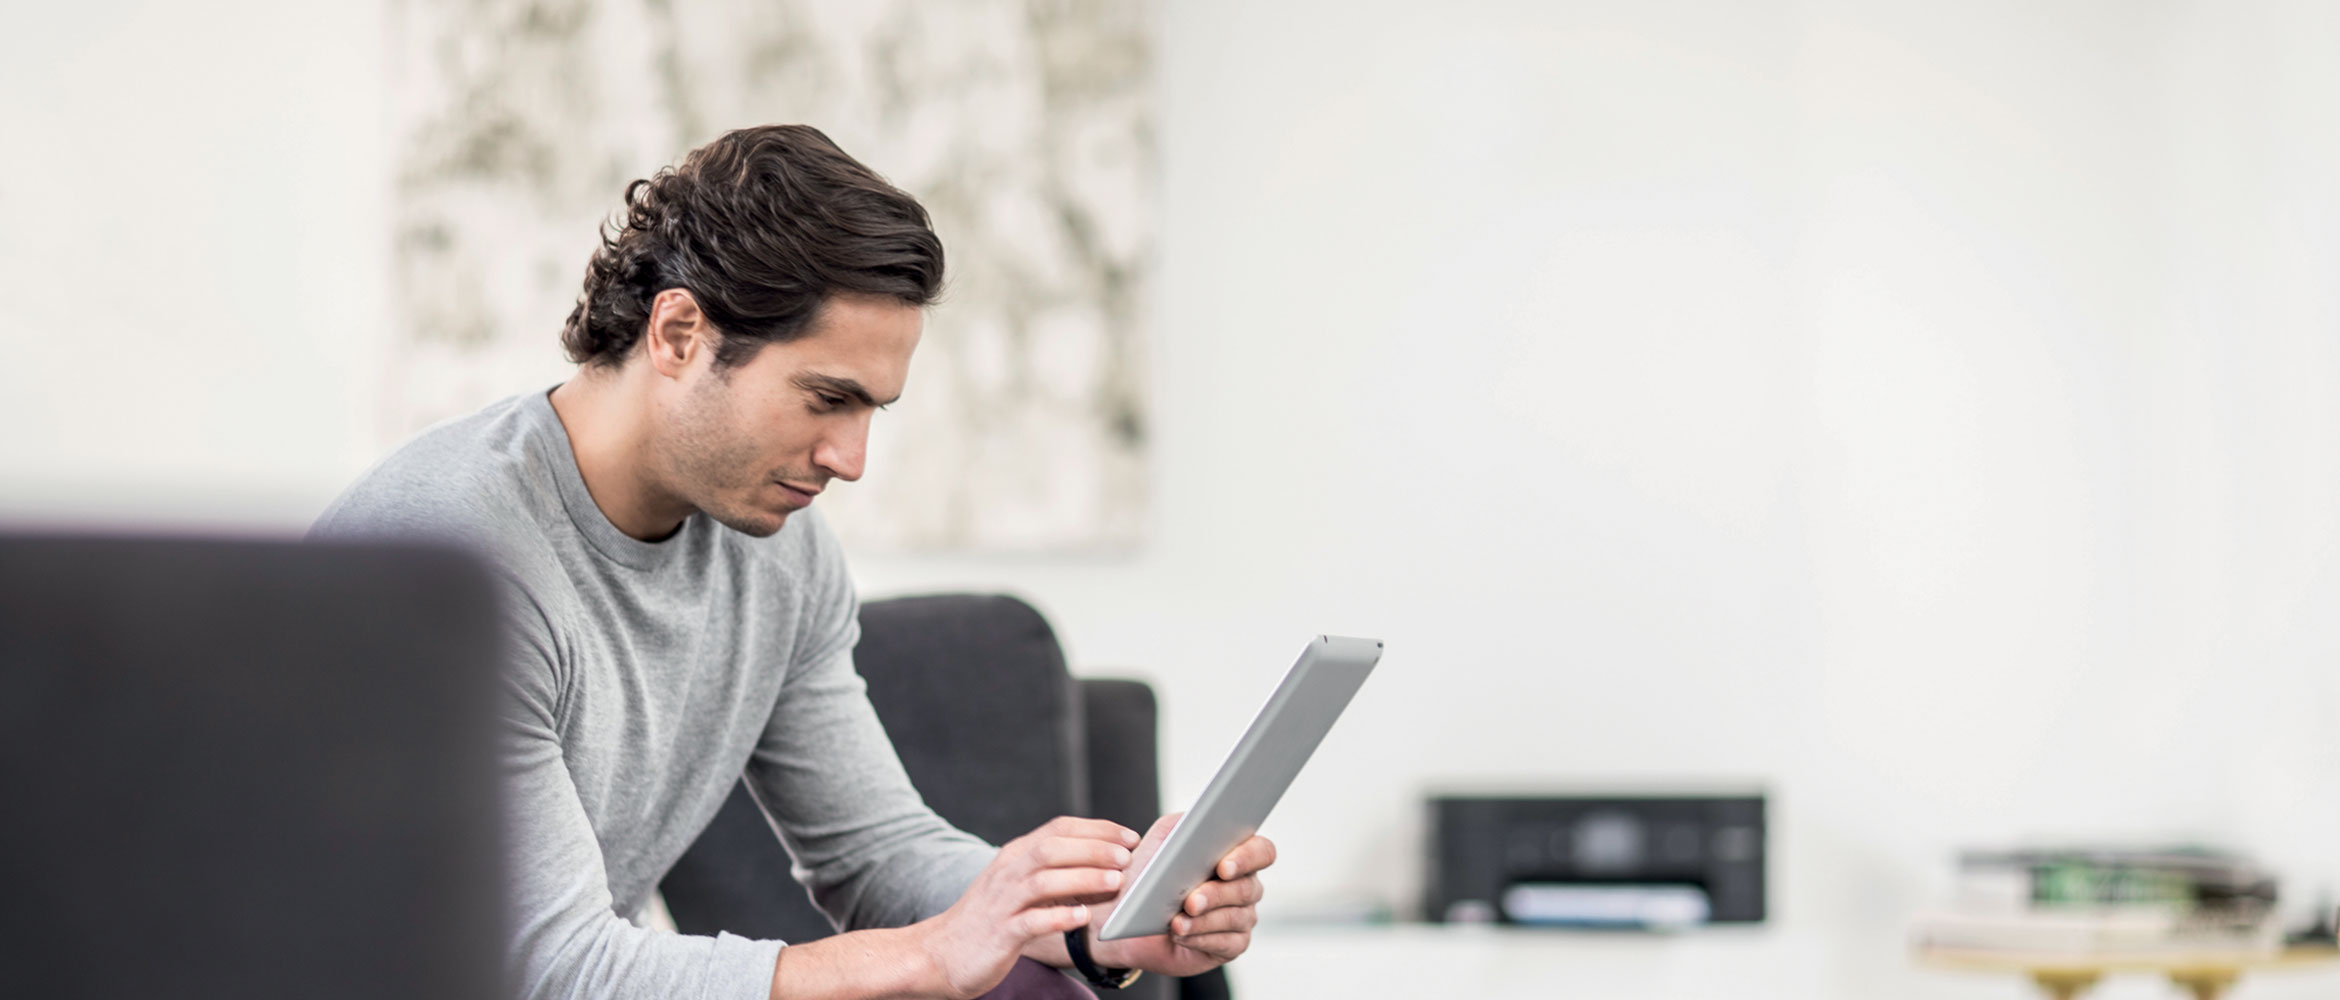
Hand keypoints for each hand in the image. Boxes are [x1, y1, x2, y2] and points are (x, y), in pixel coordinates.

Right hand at [914, 816, 1138, 998]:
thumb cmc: (989, 920)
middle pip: (1051, 848)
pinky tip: (1082, 918)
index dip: (1097, 829)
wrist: (940, 953)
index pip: (1058, 828)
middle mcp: (1007, 873)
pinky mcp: (999, 933)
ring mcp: (1002, 902)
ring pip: (1043, 880)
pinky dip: (1058, 917)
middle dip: (1094, 849)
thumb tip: (1105, 866)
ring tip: (1115, 883)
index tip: (1129, 837)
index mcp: (1015, 856)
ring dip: (1082, 878)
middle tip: (1126, 858)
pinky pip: (1030, 921)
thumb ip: (1053, 873)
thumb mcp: (1019, 887)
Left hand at [1088, 812, 1276, 976]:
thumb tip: (1196, 822)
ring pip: (1234, 917)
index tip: (1223, 866)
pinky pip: (1224, 943)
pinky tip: (1180, 935)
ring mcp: (1242, 917)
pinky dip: (1200, 938)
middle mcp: (1245, 886)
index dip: (1248, 858)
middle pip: (1247, 888)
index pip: (1262, 851)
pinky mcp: (1231, 945)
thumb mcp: (1161, 839)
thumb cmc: (1149, 873)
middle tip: (1190, 901)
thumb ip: (1181, 824)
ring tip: (1177, 922)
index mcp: (1236, 855)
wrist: (1129, 915)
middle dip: (1216, 894)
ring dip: (1203, 920)